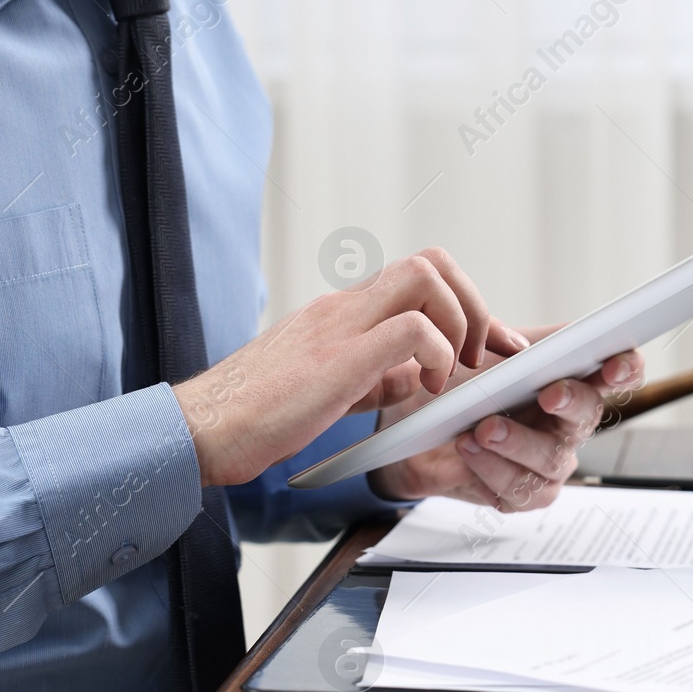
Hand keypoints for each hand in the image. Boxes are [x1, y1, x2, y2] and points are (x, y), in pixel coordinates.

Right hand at [173, 248, 522, 486]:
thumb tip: (419, 375)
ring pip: (425, 277)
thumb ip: (378, 375)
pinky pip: (411, 331)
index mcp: (342, 312)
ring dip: (458, 322)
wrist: (202, 430)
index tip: (490, 345)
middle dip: (473, 304)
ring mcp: (339, 326)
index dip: (467, 304)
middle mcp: (343, 307)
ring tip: (453, 371)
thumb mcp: (331, 390)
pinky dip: (437, 355)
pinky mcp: (337, 359)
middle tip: (477, 356)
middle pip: (431, 260)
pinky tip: (427, 389)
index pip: (420, 275)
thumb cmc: (257, 415)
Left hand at [368, 324, 643, 508]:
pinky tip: (469, 451)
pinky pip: (520, 489)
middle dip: (572, 402)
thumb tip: (530, 343)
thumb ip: (511, 337)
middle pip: (591, 414)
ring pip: (552, 459)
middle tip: (548, 394)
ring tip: (482, 429)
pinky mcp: (523, 493)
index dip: (625, 368)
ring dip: (519, 442)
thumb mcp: (480, 349)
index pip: (617, 372)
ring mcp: (549, 461)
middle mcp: (567, 422)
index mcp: (569, 379)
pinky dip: (492, 469)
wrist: (410, 426)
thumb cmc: (455, 386)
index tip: (614, 364)